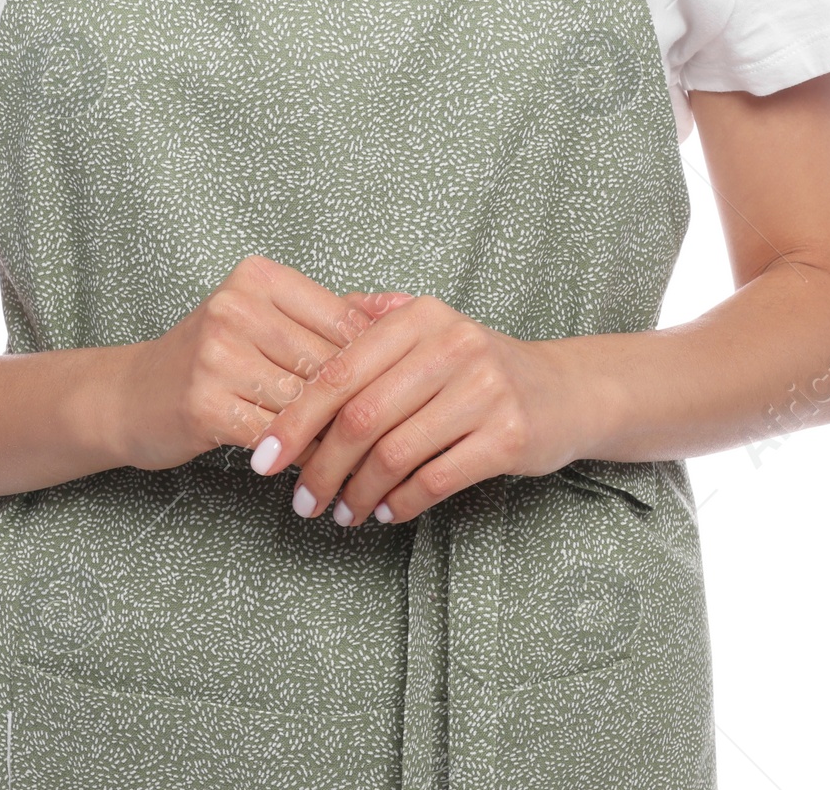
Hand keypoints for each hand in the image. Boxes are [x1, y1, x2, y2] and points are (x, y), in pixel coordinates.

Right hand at [111, 257, 397, 471]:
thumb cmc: (210, 356)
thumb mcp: (262, 318)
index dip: (378, 360)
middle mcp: (237, 307)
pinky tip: (317, 468)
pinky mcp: (205, 404)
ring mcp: (218, 355)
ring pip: (306, 402)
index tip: (403, 390)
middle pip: (327, 362)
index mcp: (259, 277)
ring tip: (364, 457)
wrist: (128, 394)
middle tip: (395, 434)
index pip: (342, 319)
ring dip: (337, 436)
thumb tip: (406, 309)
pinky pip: (276, 435)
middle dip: (361, 403)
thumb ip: (327, 314)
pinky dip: (303, 455)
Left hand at [248, 295, 585, 527]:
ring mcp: (484, 390)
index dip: (295, 419)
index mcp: (420, 317)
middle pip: (361, 417)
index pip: (339, 371)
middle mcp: (452, 345)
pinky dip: (400, 503)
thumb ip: (373, 322)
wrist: (564, 390)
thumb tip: (304, 332)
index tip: (265, 459)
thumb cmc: (478, 365)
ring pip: (395, 454)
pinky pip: (435, 479)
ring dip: (358, 492)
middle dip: (321, 467)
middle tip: (300, 500)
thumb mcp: (430, 328)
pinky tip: (385, 512)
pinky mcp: (508, 436)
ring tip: (340, 512)